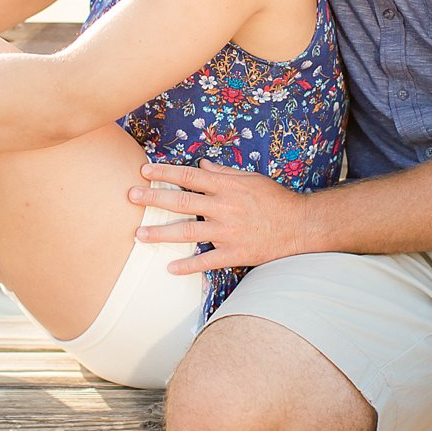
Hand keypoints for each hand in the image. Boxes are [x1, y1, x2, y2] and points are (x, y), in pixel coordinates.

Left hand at [127, 159, 312, 273]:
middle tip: (131, 196)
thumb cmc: (275, 199)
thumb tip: (202, 163)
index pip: (190, 176)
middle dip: (154, 198)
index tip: (145, 171)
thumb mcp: (251, 178)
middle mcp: (224, 207)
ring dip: (161, 234)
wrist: (301, 226)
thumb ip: (224, 171)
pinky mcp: (235, 253)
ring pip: (188, 232)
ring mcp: (229, 231)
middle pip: (182, 202)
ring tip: (139, 235)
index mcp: (227, 186)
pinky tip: (170, 267)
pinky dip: (188, 265)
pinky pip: (207, 261)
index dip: (165, 173)